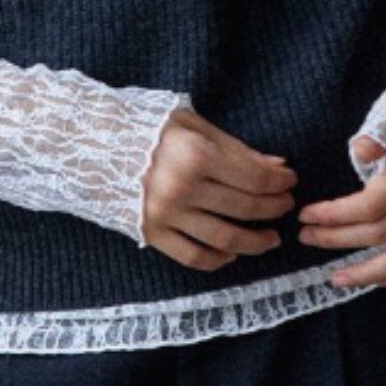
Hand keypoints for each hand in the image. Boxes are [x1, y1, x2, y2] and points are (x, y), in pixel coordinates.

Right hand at [141, 108, 298, 271]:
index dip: (279, 181)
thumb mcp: (195, 126)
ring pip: (226, 239)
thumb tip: (277, 167)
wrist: (96, 146)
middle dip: (273, 208)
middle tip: (286, 205)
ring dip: (255, 241)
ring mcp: (167, 215)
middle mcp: (183, 189)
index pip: (254, 177)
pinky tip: (232, 252)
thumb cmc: (150, 131)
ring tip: (271, 237)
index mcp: (196, 155)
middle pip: (245, 208)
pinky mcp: (152, 234)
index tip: (290, 180)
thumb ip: (237, 149)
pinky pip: (194, 257)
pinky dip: (218, 259)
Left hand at [296, 135, 385, 287]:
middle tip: (306, 237)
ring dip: (368, 272)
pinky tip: (374, 278)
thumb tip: (361, 152)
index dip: (334, 214)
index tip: (306, 215)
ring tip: (336, 279)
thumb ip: (378, 138)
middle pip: (381, 233)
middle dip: (338, 239)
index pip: (369, 205)